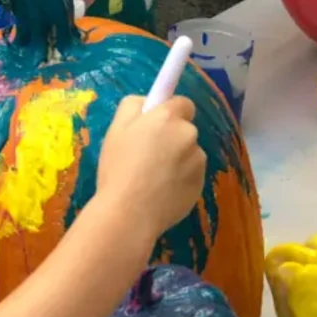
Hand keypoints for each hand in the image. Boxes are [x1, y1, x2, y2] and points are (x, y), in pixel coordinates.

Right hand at [96, 95, 203, 239]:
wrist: (129, 214)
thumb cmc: (117, 169)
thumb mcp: (115, 130)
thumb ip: (132, 106)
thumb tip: (148, 102)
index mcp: (167, 117)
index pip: (183, 103)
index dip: (170, 113)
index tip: (156, 127)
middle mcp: (188, 134)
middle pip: (185, 130)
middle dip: (172, 139)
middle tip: (148, 157)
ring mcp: (198, 161)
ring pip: (189, 154)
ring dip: (177, 161)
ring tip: (153, 180)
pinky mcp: (201, 184)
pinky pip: (191, 175)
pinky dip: (181, 180)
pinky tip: (161, 193)